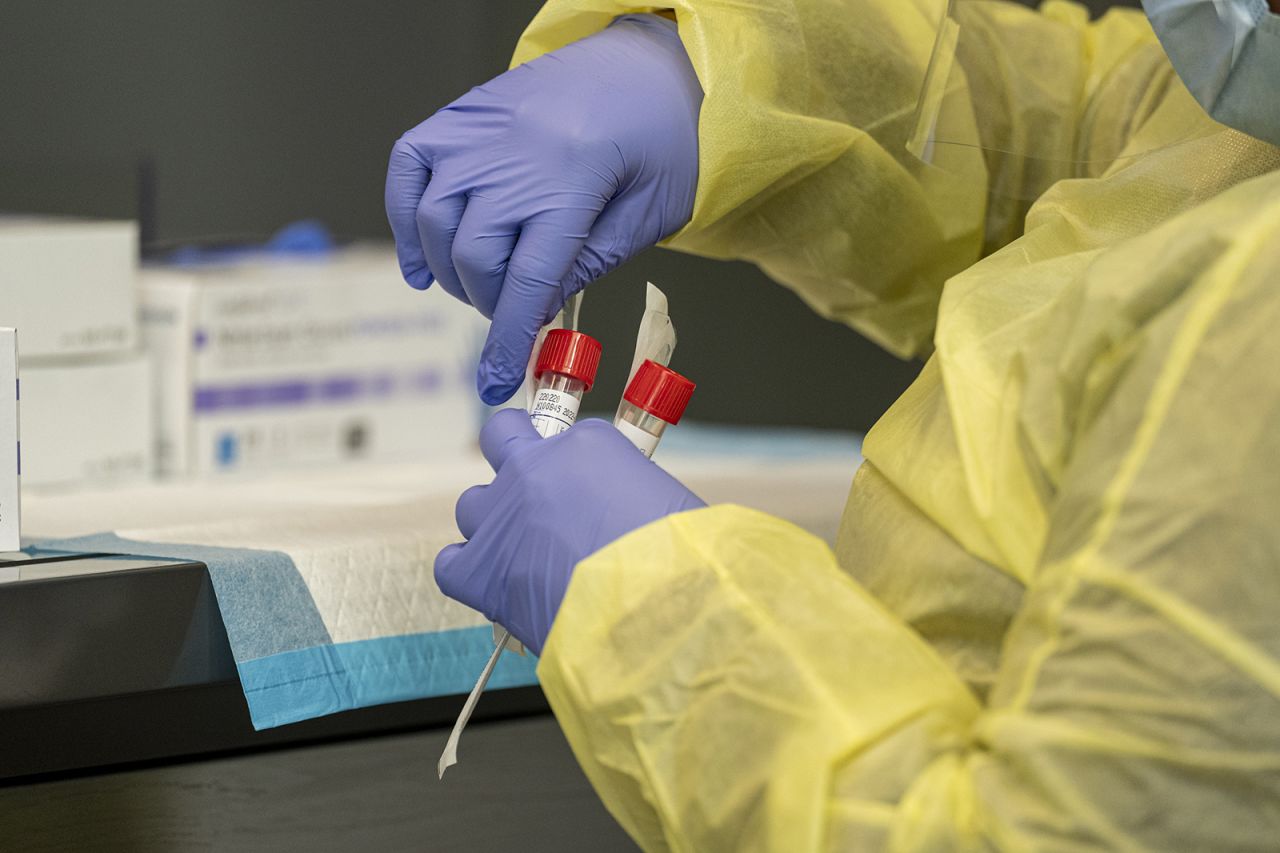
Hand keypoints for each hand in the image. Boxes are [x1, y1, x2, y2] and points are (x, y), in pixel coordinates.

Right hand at [385, 14, 701, 404]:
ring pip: (435, 219)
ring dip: (450, 270)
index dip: (507, 338)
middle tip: (514, 312)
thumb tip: (536, 308)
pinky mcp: (464, 113)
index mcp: (575, 177)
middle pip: (474, 254)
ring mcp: (482, 128)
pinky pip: (409, 166)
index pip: (526, 279)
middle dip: (489, 303)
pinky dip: (405, 216)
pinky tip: (422, 256)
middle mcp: (518, 151)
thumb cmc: (664, 138)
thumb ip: (589, 263)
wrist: (650, 63)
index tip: (494, 381)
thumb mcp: (650, 213)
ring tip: (481, 285)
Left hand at [436, 408, 705, 654]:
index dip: (574, 462)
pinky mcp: (480, 569)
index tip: (583, 483)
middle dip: (514, 456)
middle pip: (501, 438)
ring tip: (523, 550)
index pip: (567, 436)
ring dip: (492, 520)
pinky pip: (451, 561)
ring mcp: (500, 517)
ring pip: (473, 503)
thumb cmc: (675, 556)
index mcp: (584, 444)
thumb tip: (620, 515)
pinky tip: (492, 579)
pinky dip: (466, 568)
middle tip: (536, 488)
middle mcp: (533, 469)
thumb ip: (629, 494)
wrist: (649, 607)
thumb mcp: (664, 499)